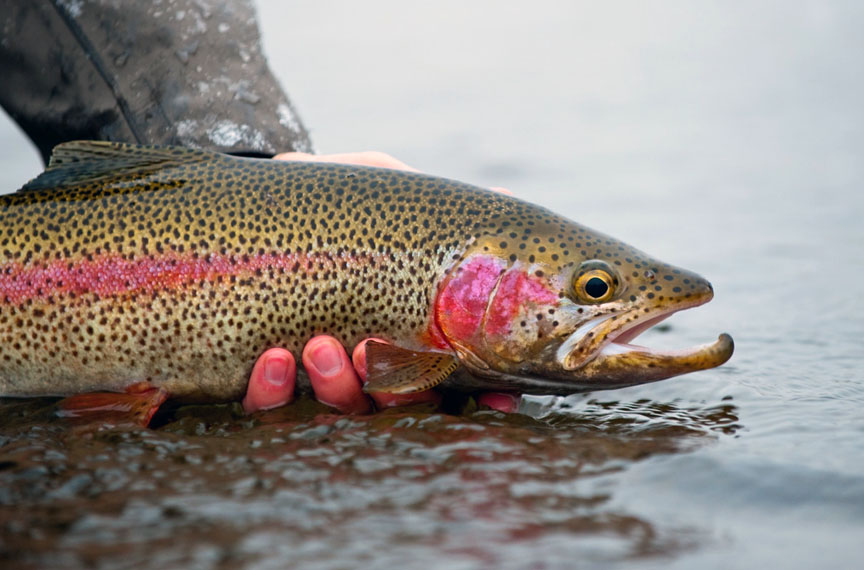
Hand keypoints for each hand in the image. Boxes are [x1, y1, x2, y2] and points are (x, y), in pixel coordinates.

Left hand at [241, 151, 521, 414]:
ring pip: (340, 411)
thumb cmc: (336, 204)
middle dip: (395, 387)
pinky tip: (272, 360)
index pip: (457, 381)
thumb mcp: (383, 195)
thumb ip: (432, 207)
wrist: (258, 199)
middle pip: (400, 406)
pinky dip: (273, 393)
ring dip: (337, 388)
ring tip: (318, 347)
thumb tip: (503, 195)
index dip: (483, 399)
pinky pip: (268, 409)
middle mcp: (370, 366)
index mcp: (409, 334)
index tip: (498, 398)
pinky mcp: (261, 380)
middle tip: (370, 348)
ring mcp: (318, 378)